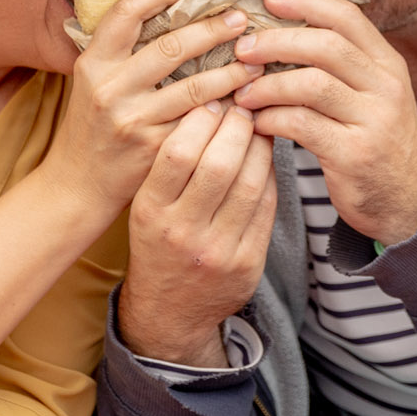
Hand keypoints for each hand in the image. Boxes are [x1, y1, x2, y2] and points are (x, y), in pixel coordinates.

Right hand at [47, 0, 264, 210]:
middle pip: (171, 46)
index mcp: (93, 64)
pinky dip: (225, 109)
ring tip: (253, 62)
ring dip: (230, 71)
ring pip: (194, 87)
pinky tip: (243, 101)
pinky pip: (199, 122)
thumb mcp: (93, 82)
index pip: (126, 14)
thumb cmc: (92, 126)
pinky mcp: (156, 148)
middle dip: (212, 28)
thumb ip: (122, 52)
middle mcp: (111, 88)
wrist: (78, 184)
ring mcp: (134, 120)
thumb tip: (171, 12)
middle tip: (240, 19)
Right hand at [119, 103, 277, 364]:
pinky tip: (267, 159)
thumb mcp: (146, 207)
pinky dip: (270, 176)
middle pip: (220, 164)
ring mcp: (217, 251)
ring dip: (260, 147)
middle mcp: (182, 233)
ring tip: (259, 126)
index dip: (201, 120)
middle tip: (244, 107)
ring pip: (250, 183)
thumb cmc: (157, 244)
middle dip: (237, 127)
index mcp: (149, 212)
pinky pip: (266, 208)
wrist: (168, 312)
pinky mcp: (247, 264)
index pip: (178, 152)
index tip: (212, 103)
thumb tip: (208, 108)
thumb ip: (170, 165)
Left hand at [232, 0, 416, 244]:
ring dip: (267, 85)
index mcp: (387, 63)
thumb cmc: (374, 141)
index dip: (305, 1)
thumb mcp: (370, 95)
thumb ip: (339, 64)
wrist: (406, 200)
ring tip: (242, 93)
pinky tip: (256, 123)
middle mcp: (385, 86)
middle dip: (276, 42)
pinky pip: (302, 125)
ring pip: (311, 84)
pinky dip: (271, 119)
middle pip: (325, 45)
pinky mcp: (354, 154)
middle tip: (242, 49)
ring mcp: (373, 120)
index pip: (347, 16)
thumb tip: (280, 28)